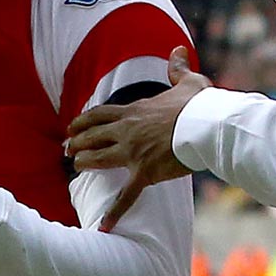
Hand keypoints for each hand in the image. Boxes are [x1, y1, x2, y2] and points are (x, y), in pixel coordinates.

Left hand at [65, 49, 206, 229]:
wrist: (208, 126)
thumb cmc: (200, 105)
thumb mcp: (188, 81)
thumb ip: (177, 67)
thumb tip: (177, 49)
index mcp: (134, 111)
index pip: (99, 114)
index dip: (83, 121)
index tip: (73, 127)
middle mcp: (127, 131)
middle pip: (92, 136)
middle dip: (76, 142)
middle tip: (67, 149)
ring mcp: (133, 153)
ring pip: (98, 159)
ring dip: (84, 163)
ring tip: (75, 167)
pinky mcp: (144, 173)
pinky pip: (126, 196)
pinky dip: (114, 212)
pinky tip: (103, 225)